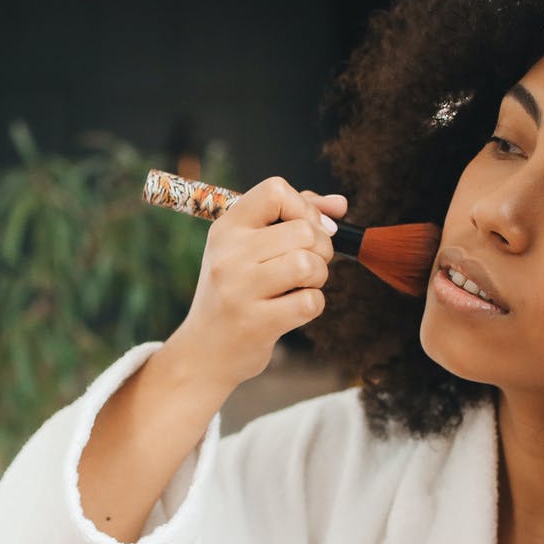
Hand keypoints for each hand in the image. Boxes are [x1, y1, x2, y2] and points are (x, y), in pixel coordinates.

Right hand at [163, 175, 344, 392]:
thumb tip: (340, 205)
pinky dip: (312, 305)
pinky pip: (309, 302)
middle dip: (321, 249)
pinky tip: (293, 310)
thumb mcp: (248, 249)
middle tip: (308, 267)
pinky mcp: (255, 323)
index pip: (275, 191)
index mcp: (226, 228)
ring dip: (318, 277)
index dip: (304, 207)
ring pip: (308, 264)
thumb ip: (293, 218)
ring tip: (300, 287)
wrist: (202, 352)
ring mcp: (239, 289)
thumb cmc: (234, 294)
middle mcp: (228, 254)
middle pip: (304, 231)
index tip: (306, 229)